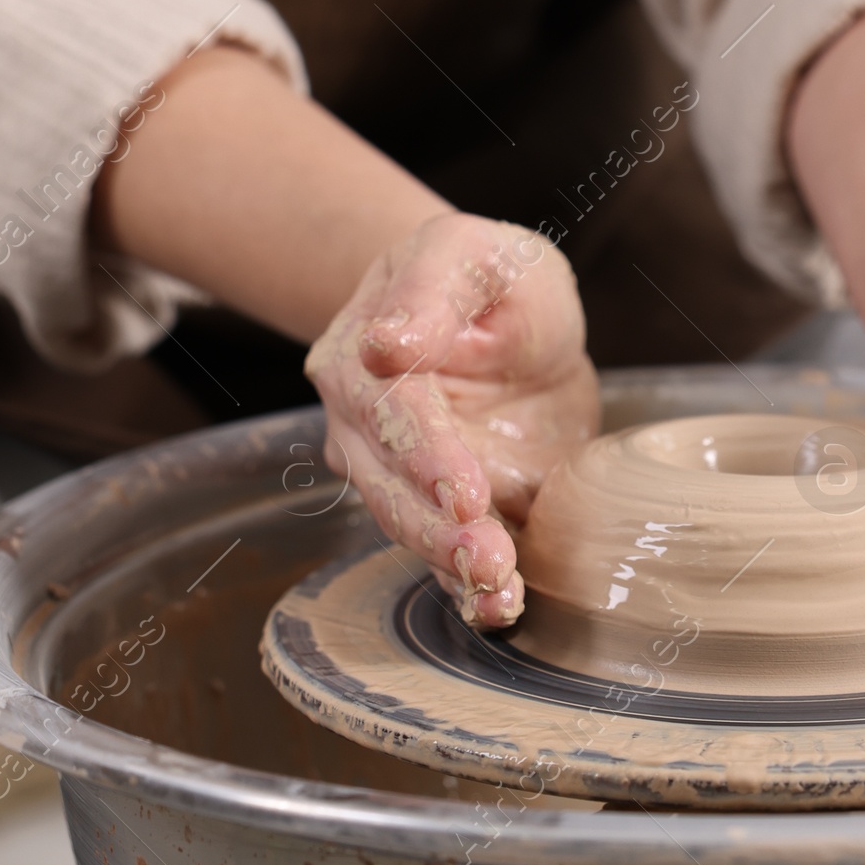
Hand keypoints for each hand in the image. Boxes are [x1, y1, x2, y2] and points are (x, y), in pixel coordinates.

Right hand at [305, 213, 597, 626]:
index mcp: (359, 355)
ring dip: (452, 565)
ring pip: (411, 527)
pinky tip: (498, 609)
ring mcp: (397, 475)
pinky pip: (444, 556)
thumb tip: (386, 341)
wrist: (506, 312)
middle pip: (390, 484)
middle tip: (487, 556)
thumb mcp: (468, 254)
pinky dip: (469, 590)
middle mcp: (362, 425)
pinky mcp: (440, 510)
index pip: (389, 407)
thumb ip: (432, 295)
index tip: (464, 490)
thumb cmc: (482, 273)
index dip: (425, 452)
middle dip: (436, 528)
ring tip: (498, 590)